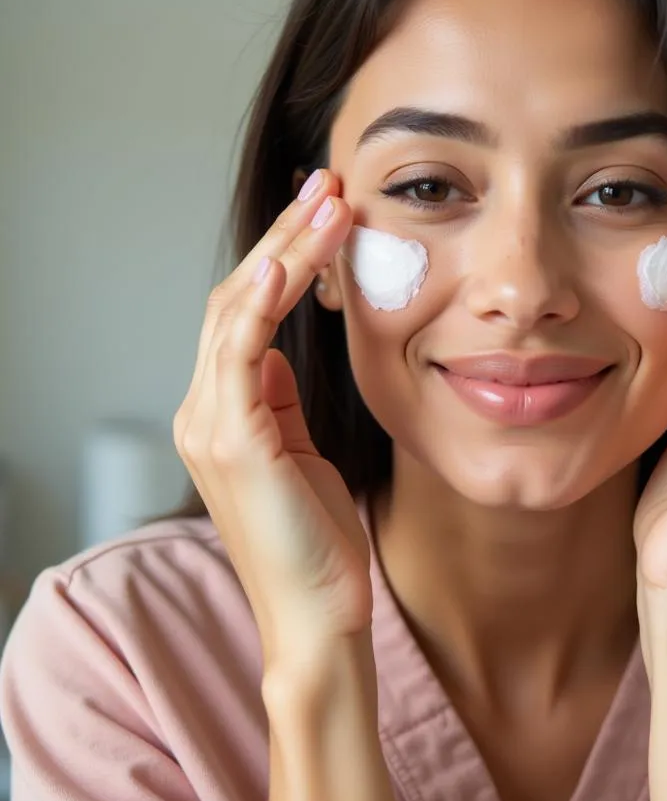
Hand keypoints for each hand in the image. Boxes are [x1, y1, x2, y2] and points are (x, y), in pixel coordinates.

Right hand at [173, 169, 370, 670]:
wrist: (318, 614)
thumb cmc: (318, 540)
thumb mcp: (300, 453)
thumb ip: (280, 401)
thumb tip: (278, 352)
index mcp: (225, 411)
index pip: (245, 312)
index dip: (282, 258)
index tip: (325, 215)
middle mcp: (205, 410)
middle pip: (235, 298)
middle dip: (284, 237)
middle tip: (326, 187)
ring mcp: (211, 425)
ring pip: (235, 311)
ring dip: (283, 252)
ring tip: (327, 204)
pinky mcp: (231, 442)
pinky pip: (238, 352)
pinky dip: (261, 301)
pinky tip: (291, 261)